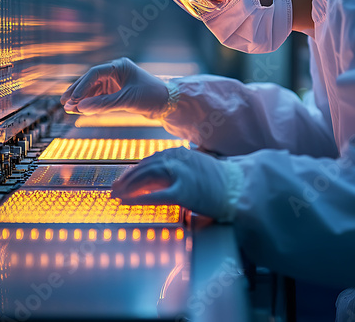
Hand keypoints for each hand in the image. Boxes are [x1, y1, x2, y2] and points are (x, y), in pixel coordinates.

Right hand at [60, 57, 168, 117]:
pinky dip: (91, 103)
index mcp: (119, 66)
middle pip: (91, 80)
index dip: (82, 86)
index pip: (95, 74)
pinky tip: (81, 110)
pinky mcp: (117, 92)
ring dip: (83, 99)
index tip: (73, 99)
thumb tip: (80, 107)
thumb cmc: (151, 96)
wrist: (168, 104)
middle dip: (78, 92)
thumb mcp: (127, 100)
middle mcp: (116, 72)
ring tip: (69, 109)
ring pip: (94, 89)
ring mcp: (116, 82)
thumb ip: (103, 104)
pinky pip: (100, 97)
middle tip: (63, 102)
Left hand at [111, 147, 241, 221]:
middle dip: (128, 177)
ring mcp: (181, 174)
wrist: (240, 186)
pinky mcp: (184, 192)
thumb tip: (160, 175)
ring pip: (147, 178)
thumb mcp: (197, 165)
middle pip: (145, 166)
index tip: (125, 177)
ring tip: (117, 195)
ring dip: (129, 186)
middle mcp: (178, 159)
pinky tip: (128, 202)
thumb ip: (179, 167)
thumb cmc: (221, 180)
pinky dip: (139, 198)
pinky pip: (156, 196)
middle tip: (115, 187)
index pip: (151, 159)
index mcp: (181, 153)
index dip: (135, 169)